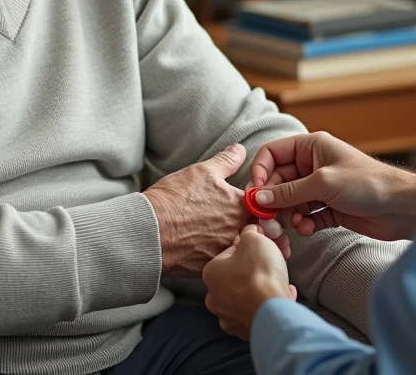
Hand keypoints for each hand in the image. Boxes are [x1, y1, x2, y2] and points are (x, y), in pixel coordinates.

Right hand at [144, 144, 290, 277]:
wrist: (150, 231)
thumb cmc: (174, 199)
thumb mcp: (201, 171)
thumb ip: (226, 161)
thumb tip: (239, 149)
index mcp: (240, 206)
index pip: (266, 207)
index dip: (262, 207)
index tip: (257, 207)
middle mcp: (238, 230)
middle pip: (259, 232)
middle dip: (258, 229)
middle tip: (250, 227)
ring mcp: (227, 251)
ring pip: (246, 250)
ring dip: (245, 246)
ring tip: (231, 241)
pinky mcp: (213, 267)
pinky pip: (228, 264)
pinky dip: (227, 260)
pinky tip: (216, 254)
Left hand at [202, 225, 296, 339]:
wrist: (272, 311)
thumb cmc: (260, 274)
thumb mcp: (254, 239)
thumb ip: (249, 232)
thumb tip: (250, 231)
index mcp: (211, 272)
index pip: (230, 253)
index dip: (249, 249)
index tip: (263, 248)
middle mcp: (213, 297)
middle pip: (237, 276)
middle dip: (255, 270)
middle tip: (272, 265)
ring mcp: (228, 317)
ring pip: (246, 296)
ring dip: (260, 289)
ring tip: (279, 283)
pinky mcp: (244, 331)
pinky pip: (256, 312)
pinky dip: (266, 305)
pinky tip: (280, 297)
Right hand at [250, 132, 415, 240]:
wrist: (402, 207)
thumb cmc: (367, 183)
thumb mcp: (322, 183)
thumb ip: (288, 192)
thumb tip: (258, 197)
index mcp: (311, 147)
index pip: (272, 153)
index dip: (260, 171)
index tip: (255, 192)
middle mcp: (313, 165)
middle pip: (278, 180)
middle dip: (272, 199)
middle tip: (268, 218)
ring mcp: (321, 187)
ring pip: (291, 200)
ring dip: (288, 214)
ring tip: (293, 225)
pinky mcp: (330, 208)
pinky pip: (306, 215)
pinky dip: (304, 223)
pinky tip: (307, 230)